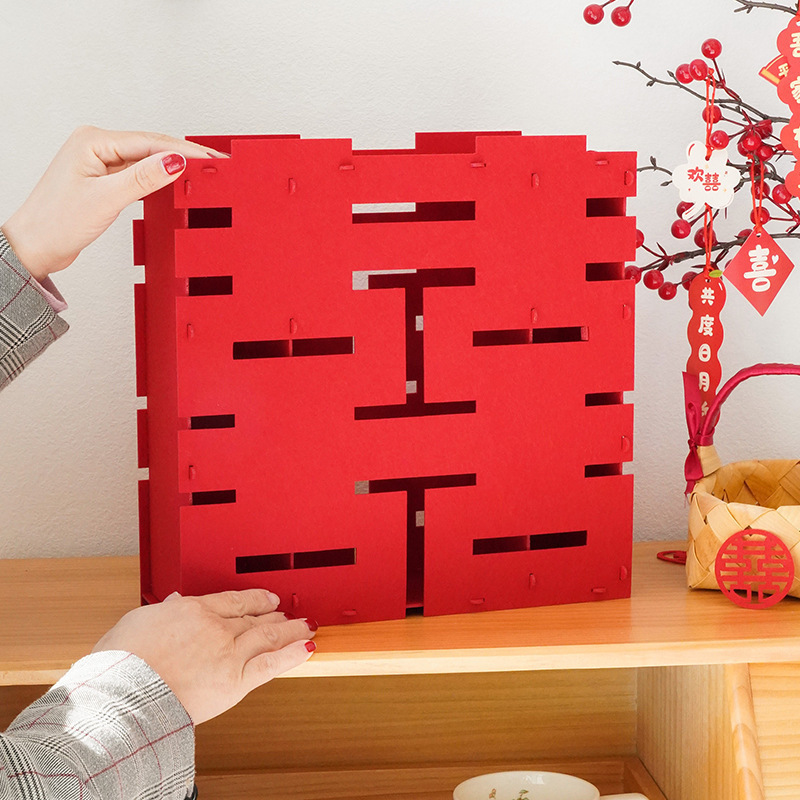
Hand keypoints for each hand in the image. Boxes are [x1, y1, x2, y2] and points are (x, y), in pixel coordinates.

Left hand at [1, 126, 225, 281]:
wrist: (35, 247)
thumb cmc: (55, 223)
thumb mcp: (106, 199)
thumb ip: (143, 178)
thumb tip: (174, 161)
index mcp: (92, 141)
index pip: (150, 141)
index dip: (185, 150)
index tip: (211, 159)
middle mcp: (96, 146)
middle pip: (152, 146)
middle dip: (185, 154)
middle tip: (216, 163)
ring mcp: (100, 163)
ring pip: (147, 159)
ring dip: (174, 165)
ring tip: (203, 171)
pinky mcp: (104, 180)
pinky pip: (139, 173)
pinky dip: (159, 178)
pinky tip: (175, 182)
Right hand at [92, 589, 317, 724]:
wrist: (124, 695)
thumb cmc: (120, 664)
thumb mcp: (135, 623)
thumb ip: (160, 612)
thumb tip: (171, 602)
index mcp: (191, 610)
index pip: (233, 601)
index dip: (255, 599)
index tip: (267, 599)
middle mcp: (215, 627)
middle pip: (253, 617)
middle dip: (274, 615)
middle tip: (289, 613)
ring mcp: (228, 653)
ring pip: (268, 635)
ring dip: (291, 629)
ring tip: (307, 625)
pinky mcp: (235, 680)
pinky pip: (271, 664)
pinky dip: (293, 654)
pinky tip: (308, 647)